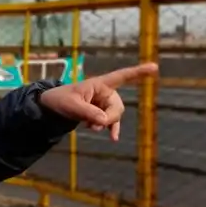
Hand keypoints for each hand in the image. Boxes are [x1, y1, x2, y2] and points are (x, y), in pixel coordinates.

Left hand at [38, 62, 158, 140]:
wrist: (51, 108)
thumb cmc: (60, 100)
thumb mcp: (71, 106)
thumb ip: (88, 113)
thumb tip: (104, 121)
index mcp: (99, 84)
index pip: (121, 76)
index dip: (138, 72)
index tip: (154, 68)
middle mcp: (105, 92)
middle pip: (118, 106)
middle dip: (109, 118)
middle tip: (93, 125)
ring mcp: (103, 103)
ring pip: (114, 116)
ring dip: (105, 124)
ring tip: (89, 126)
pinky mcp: (100, 113)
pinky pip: (111, 122)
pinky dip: (111, 129)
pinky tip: (113, 139)